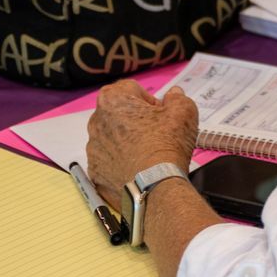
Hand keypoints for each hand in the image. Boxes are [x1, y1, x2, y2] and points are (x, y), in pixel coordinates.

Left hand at [87, 80, 198, 207]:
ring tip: (148, 154)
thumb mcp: (183, 111)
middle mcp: (95, 122)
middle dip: (135, 120)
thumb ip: (177, 97)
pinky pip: (109, 162)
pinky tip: (138, 169)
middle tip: (157, 133)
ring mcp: (93, 150)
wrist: (154, 188)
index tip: (161, 114)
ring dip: (126, 141)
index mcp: (112, 100)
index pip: (131, 89)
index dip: (149, 100)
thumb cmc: (166, 143)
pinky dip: (121, 163)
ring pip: (112, 138)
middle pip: (119, 114)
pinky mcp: (95, 173)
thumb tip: (173, 95)